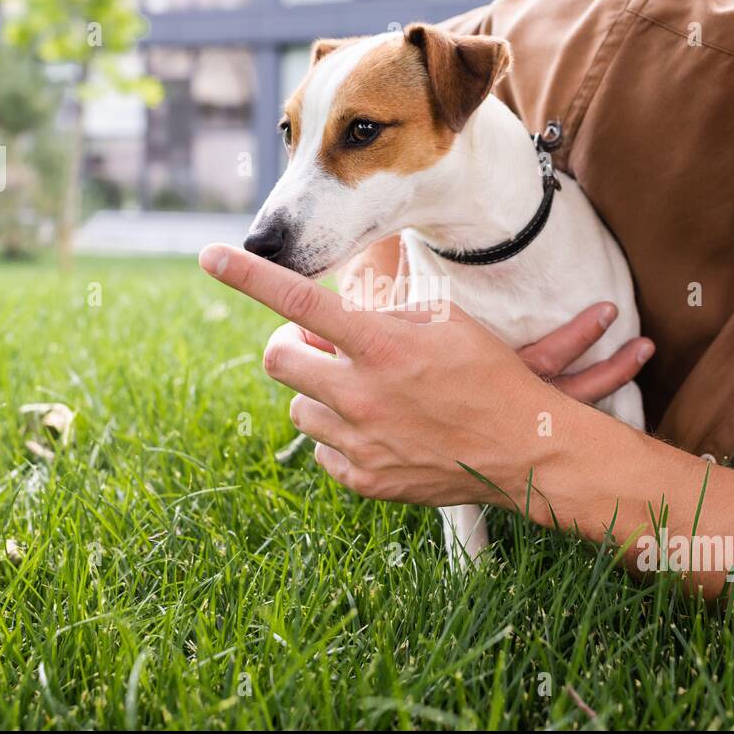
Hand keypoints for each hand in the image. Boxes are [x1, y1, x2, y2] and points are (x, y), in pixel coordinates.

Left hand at [200, 243, 641, 507]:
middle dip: (290, 348)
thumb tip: (334, 315)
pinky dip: (339, 435)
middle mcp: (360, 394)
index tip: (210, 255)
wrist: (523, 451)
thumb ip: (383, 311)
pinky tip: (379, 429)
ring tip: (364, 393)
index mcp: (379, 345)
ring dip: (320, 393)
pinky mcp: (363, 478)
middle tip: (320, 348)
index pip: (298, 301)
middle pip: (278, 360)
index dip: (249, 274)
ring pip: (299, 406)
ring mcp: (358, 441)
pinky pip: (322, 449)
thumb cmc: (489, 375)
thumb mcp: (444, 321)